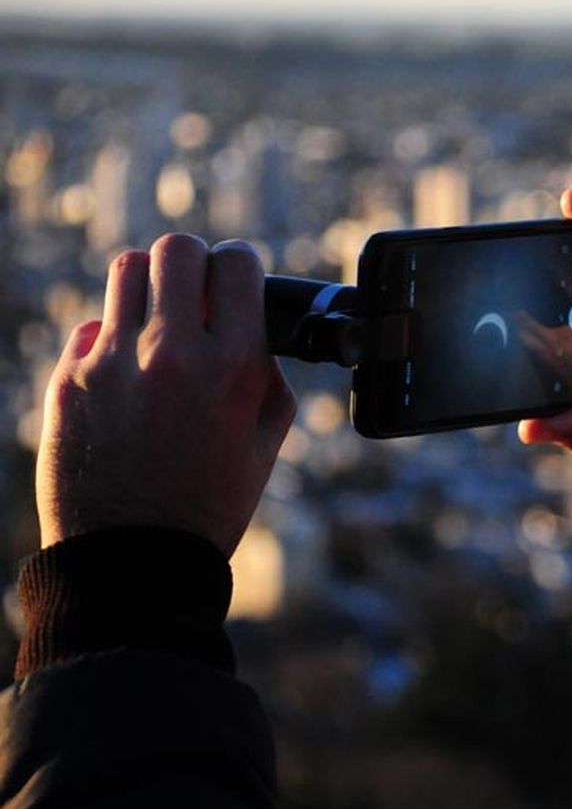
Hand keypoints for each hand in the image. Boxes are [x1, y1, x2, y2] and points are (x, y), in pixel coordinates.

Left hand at [36, 234, 296, 557]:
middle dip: (192, 264)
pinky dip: (112, 339)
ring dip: (148, 287)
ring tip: (157, 323)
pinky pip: (92, 326)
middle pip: (175, 250)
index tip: (237, 282)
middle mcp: (172, 354)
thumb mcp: (266, 442)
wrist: (134, 559)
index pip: (237, 264)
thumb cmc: (209, 504)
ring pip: (125, 271)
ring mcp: (113, 363)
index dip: (240, 265)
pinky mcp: (68, 380)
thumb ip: (266, 375)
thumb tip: (251, 327)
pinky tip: (126, 376)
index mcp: (233, 368)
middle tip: (195, 293)